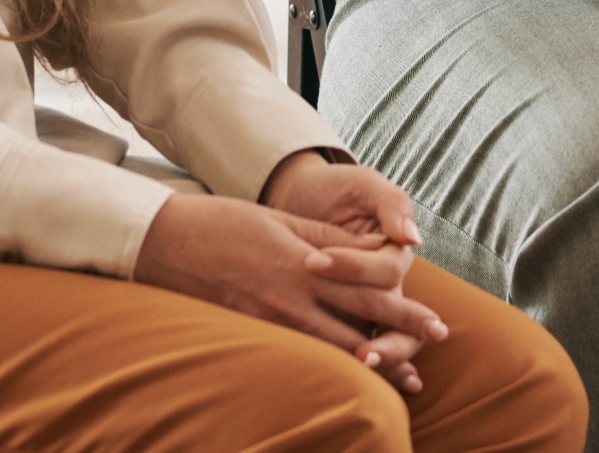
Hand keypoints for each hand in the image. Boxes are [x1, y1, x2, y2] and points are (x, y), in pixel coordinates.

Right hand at [133, 192, 445, 388]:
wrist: (163, 242)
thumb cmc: (223, 224)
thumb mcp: (281, 220)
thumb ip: (327, 240)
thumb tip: (370, 252)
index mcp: (306, 261)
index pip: (368, 289)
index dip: (404, 309)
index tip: (435, 323)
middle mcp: (293, 295)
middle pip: (358, 324)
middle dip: (400, 341)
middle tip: (430, 358)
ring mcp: (269, 319)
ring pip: (331, 349)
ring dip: (370, 364)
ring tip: (403, 380)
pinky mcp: (249, 334)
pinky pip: (297, 356)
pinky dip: (328, 369)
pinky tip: (347, 380)